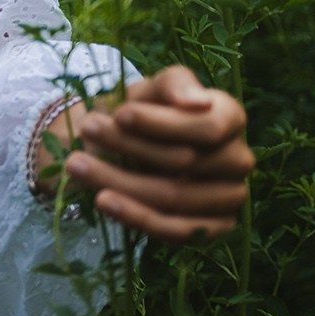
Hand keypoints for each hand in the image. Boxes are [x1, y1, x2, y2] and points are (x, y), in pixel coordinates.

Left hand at [41, 64, 253, 244]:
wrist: (122, 140)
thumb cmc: (144, 107)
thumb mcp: (152, 87)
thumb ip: (174, 85)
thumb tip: (197, 102)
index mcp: (230, 118)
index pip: (208, 126)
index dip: (163, 124)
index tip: (120, 114)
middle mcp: (238, 159)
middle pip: (184, 162)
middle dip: (131, 147)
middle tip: (86, 131)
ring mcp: (230, 197)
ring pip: (173, 197)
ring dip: (120, 182)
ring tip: (76, 165)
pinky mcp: (213, 228)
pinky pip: (175, 230)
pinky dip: (135, 216)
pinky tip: (102, 200)